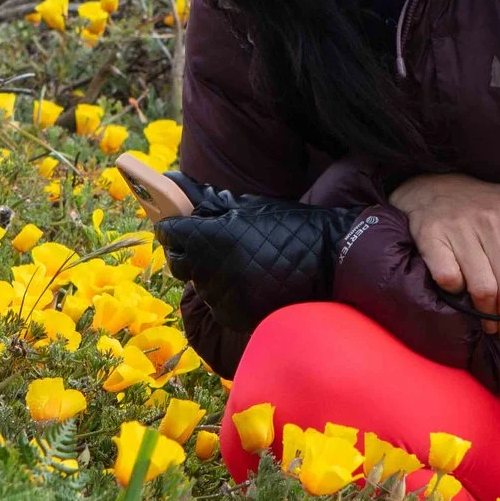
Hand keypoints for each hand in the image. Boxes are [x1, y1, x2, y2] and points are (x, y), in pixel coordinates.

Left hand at [151, 193, 354, 338]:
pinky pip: (218, 304)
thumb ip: (208, 203)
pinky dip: (226, 295)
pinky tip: (249, 282)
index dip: (173, 228)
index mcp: (210, 239)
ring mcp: (222, 298)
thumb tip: (173, 183)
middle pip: (179, 262)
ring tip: (241, 263)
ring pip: (199, 285)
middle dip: (189, 251)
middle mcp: (210, 271)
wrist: (330, 262)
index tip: (180, 226)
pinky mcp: (235, 317)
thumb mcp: (248, 207)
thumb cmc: (290, 226)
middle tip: (211, 244)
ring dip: (210, 274)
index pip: (169, 234)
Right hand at [386, 174, 499, 349]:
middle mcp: (493, 221)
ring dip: (486, 314)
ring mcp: (461, 228)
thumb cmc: (489, 205)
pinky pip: (448, 278)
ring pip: (482, 288)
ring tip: (489, 325)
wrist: (436, 185)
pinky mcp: (432, 235)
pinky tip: (459, 294)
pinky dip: (455, 291)